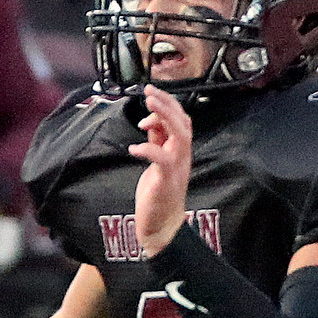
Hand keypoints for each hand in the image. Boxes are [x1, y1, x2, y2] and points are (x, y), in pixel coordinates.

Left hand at [131, 85, 193, 251]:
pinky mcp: (166, 181)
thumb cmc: (158, 195)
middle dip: (166, 103)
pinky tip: (134, 148)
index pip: (181, 120)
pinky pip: (161, 159)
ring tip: (147, 106)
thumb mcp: (157, 163)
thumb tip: (149, 122)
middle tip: (149, 91)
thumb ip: (157, 142)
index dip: (168, 103)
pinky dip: (148, 149)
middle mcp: (182, 157)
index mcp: (180, 152)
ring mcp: (177, 168)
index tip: (151, 93)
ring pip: (179, 135)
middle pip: (183, 122)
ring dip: (163, 116)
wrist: (162, 226)